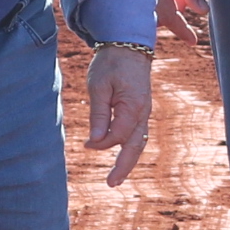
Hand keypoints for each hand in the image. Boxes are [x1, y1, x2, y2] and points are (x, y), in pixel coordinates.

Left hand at [80, 45, 153, 186]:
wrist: (129, 45)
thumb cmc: (111, 64)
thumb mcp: (98, 86)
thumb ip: (98, 114)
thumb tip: (94, 141)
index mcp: (133, 107)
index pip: (117, 136)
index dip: (101, 143)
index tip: (85, 145)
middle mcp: (143, 112)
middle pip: (135, 146)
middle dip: (124, 167)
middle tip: (111, 184)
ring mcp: (144, 111)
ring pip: (139, 141)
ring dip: (128, 160)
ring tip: (116, 177)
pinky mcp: (141, 110)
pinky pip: (137, 133)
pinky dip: (130, 147)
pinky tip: (121, 156)